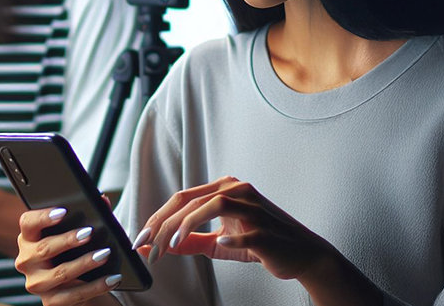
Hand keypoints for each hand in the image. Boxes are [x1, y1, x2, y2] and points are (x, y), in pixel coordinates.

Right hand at [14, 207, 120, 305]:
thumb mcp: (76, 236)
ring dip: (84, 263)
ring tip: (104, 255)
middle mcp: (26, 261)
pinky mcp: (51, 302)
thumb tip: (103, 200)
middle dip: (68, 240)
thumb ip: (88, 216)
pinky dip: (95, 286)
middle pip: (44, 248)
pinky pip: (74, 295)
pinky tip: (111, 278)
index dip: (43, 217)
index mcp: (28, 238)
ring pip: (60, 273)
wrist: (77, 288)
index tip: (63, 212)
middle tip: (89, 233)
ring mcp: (37, 284)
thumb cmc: (74, 254)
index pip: (27, 223)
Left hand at [136, 176, 334, 280]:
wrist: (302, 254)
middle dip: (164, 224)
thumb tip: (160, 245)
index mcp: (224, 189)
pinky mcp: (267, 230)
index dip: (157, 218)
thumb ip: (191, 240)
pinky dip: (232, 237)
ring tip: (171, 246)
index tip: (141, 239)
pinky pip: (247, 232)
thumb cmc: (261, 243)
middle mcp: (237, 191)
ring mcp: (253, 208)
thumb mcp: (220, 241)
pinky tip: (221, 242)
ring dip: (187, 225)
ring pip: (213, 204)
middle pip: (190, 200)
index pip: (181, 199)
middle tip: (148, 246)